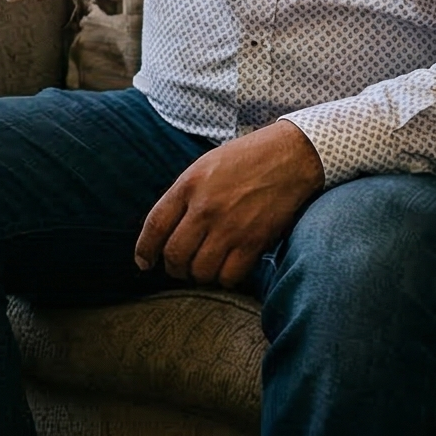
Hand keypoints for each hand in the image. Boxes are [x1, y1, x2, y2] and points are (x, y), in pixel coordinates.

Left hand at [133, 120, 322, 288]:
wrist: (291, 156)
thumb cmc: (248, 158)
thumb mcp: (206, 165)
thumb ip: (185, 194)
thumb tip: (168, 228)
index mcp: (189, 185)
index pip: (155, 225)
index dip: (145, 250)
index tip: (143, 263)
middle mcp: (205, 208)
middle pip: (174, 254)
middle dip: (173, 268)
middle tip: (180, 269)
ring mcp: (229, 227)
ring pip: (200, 270)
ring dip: (199, 276)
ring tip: (204, 269)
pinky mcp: (254, 242)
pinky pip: (229, 276)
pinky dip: (225, 279)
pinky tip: (227, 269)